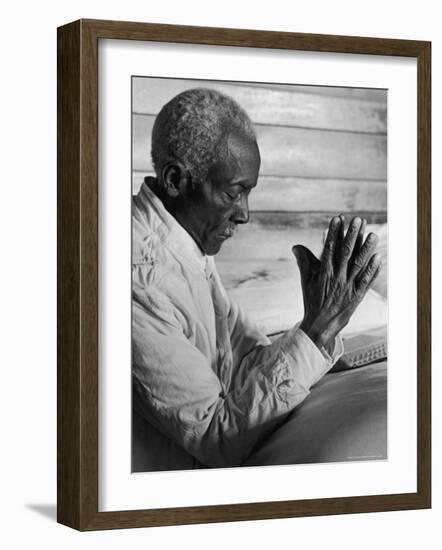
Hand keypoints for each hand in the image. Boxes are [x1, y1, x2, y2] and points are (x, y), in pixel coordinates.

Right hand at [292, 216, 380, 352]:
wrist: (320, 325)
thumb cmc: (312, 301)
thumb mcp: (306, 280)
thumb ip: (304, 262)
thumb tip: (296, 246)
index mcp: (323, 272)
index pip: (329, 248)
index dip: (334, 233)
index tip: (338, 219)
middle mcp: (336, 277)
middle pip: (345, 253)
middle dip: (352, 235)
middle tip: (358, 220)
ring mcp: (348, 286)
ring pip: (359, 265)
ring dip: (366, 249)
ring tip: (373, 235)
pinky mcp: (357, 296)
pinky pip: (366, 281)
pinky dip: (372, 270)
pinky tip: (378, 258)